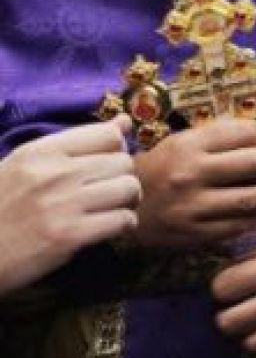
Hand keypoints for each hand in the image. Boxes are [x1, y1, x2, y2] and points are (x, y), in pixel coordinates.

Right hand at [0, 119, 139, 292]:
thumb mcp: (24, 166)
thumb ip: (74, 144)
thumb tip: (124, 121)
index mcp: (40, 152)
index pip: (108, 134)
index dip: (116, 150)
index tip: (106, 164)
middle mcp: (54, 173)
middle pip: (124, 162)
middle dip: (124, 177)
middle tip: (113, 192)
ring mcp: (62, 204)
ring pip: (129, 188)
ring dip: (128, 201)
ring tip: (113, 208)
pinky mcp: (69, 236)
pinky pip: (123, 220)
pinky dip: (123, 224)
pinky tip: (109, 228)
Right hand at [130, 120, 255, 251]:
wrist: (117, 207)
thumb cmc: (157, 170)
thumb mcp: (180, 143)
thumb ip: (218, 139)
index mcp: (189, 145)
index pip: (245, 134)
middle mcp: (192, 174)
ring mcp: (193, 207)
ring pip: (253, 199)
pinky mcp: (195, 233)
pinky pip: (240, 225)